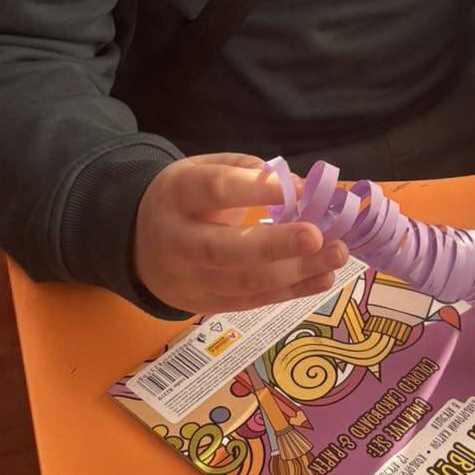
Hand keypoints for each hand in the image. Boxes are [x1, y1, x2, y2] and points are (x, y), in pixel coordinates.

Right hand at [132, 152, 347, 314]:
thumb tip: (294, 184)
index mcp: (176, 195)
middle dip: (274, 244)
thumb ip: (244, 170)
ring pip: (243, 283)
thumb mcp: (201, 169)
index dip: (258, 189)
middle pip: (223, 249)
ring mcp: (190, 280)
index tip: (303, 189)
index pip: (215, 190)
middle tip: (317, 235)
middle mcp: (177, 241)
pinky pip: (253, 302)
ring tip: (337, 254)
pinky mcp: (206, 305)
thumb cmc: (184, 199)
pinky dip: (292, 291)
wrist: (137, 245)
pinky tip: (324, 276)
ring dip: (295, 272)